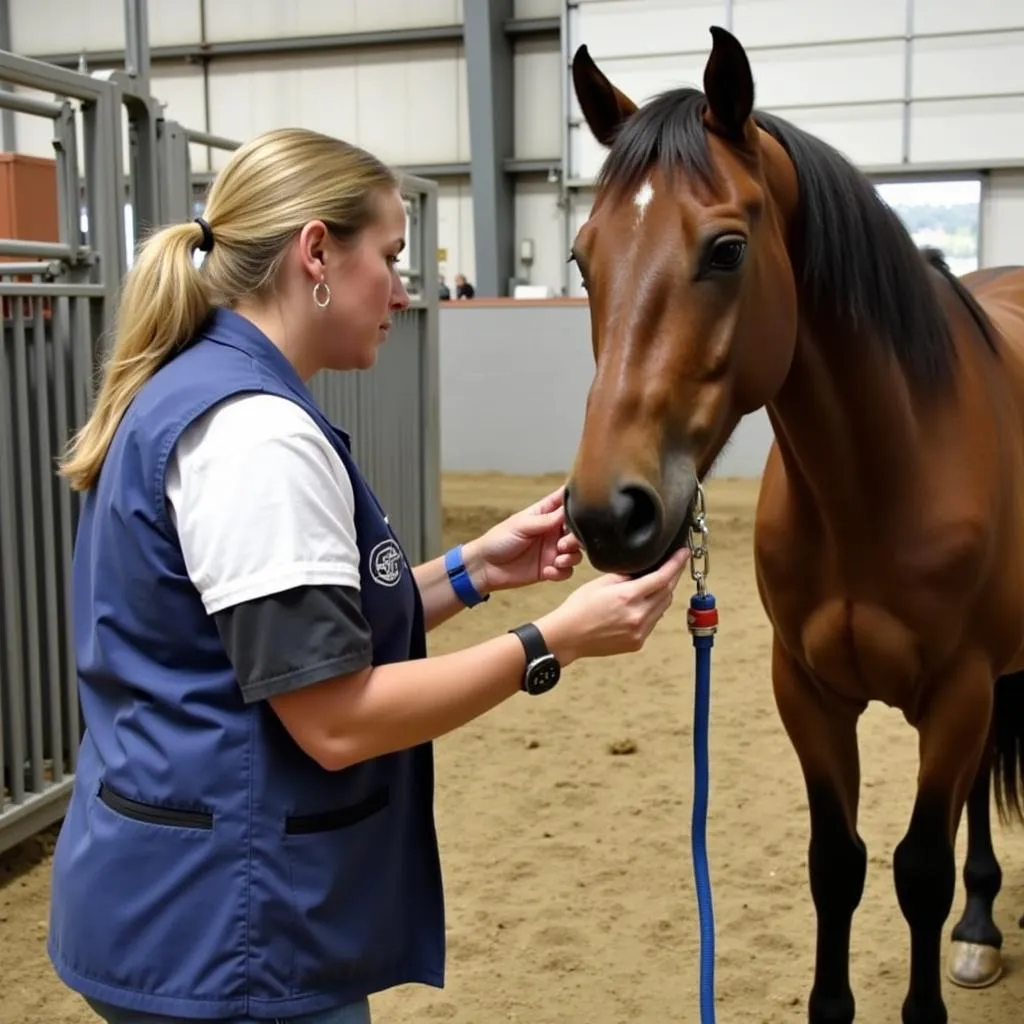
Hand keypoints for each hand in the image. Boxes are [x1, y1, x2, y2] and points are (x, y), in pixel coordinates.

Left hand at [464, 487, 582, 593]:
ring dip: (571, 557)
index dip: (578, 502)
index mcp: (545, 515)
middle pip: (577, 531)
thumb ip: (547, 519)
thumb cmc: (499, 539)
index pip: (565, 503)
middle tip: (562, 545)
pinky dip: (561, 572)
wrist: (485, 567)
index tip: (585, 506)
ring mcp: (551, 551)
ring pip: (576, 553)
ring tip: (557, 560)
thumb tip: (569, 511)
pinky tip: (547, 572)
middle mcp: (552, 532)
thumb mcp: (522, 525)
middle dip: (576, 538)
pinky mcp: (549, 569)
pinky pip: (566, 571)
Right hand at [536, 547, 690, 664]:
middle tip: (672, 566)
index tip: (683, 553)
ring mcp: (639, 631)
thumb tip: (644, 568)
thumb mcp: (600, 582)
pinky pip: (653, 622)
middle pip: (667, 592)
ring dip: (662, 594)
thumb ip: (626, 575)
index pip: (662, 577)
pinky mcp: (638, 642)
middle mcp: (638, 615)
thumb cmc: (579, 608)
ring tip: (654, 585)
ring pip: (662, 608)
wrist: (568, 636)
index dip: (676, 564)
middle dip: (671, 578)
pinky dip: (653, 611)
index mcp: (628, 596)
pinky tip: (642, 605)